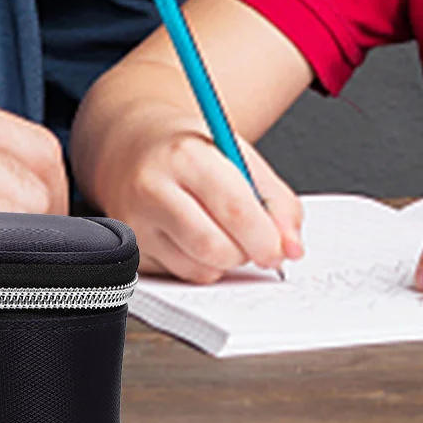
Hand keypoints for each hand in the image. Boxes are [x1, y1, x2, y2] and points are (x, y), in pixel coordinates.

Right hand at [87, 100, 303, 281]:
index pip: (234, 208)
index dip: (265, 237)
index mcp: (186, 155)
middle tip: (253, 242)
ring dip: (224, 262)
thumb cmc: (191, 150)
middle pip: (214, 247)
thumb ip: (276, 200)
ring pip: (199, 269)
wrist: (132, 145)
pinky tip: (192, 237)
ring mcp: (135, 222)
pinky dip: (200, 266)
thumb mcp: (239, 155)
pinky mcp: (131, 249)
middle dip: (246, 254)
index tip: (281, 249)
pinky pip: (181, 277)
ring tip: (218, 230)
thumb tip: (291, 249)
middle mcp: (153, 188)